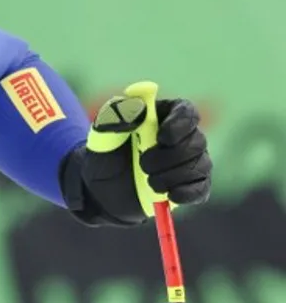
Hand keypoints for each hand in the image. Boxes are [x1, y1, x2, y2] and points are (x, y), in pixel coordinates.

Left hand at [61, 92, 211, 225]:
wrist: (101, 187)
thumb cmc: (105, 153)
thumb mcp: (101, 132)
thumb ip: (116, 115)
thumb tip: (139, 107)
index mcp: (162, 115)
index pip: (187, 112)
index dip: (180, 124)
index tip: (162, 137)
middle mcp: (182, 137)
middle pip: (197, 141)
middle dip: (170, 156)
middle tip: (143, 164)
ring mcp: (189, 162)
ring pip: (200, 165)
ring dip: (173, 176)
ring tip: (149, 181)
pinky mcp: (190, 187)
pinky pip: (201, 189)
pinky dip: (187, 193)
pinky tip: (169, 195)